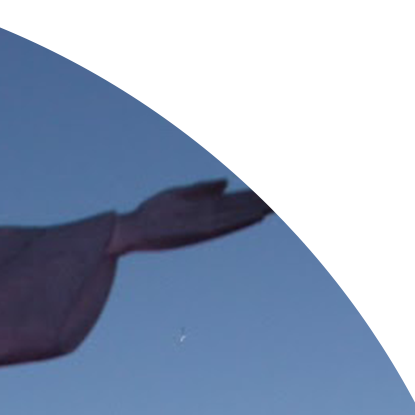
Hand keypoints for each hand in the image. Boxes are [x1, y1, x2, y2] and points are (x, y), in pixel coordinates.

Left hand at [109, 180, 284, 254]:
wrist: (131, 229)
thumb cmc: (151, 213)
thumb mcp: (178, 195)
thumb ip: (202, 189)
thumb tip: (226, 183)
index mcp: (202, 210)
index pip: (233, 202)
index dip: (252, 196)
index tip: (271, 191)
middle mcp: (205, 218)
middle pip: (238, 208)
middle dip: (260, 202)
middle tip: (283, 197)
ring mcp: (201, 225)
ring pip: (234, 216)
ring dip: (255, 210)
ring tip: (275, 204)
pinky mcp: (193, 231)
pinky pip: (221, 225)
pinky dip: (238, 220)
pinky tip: (252, 215)